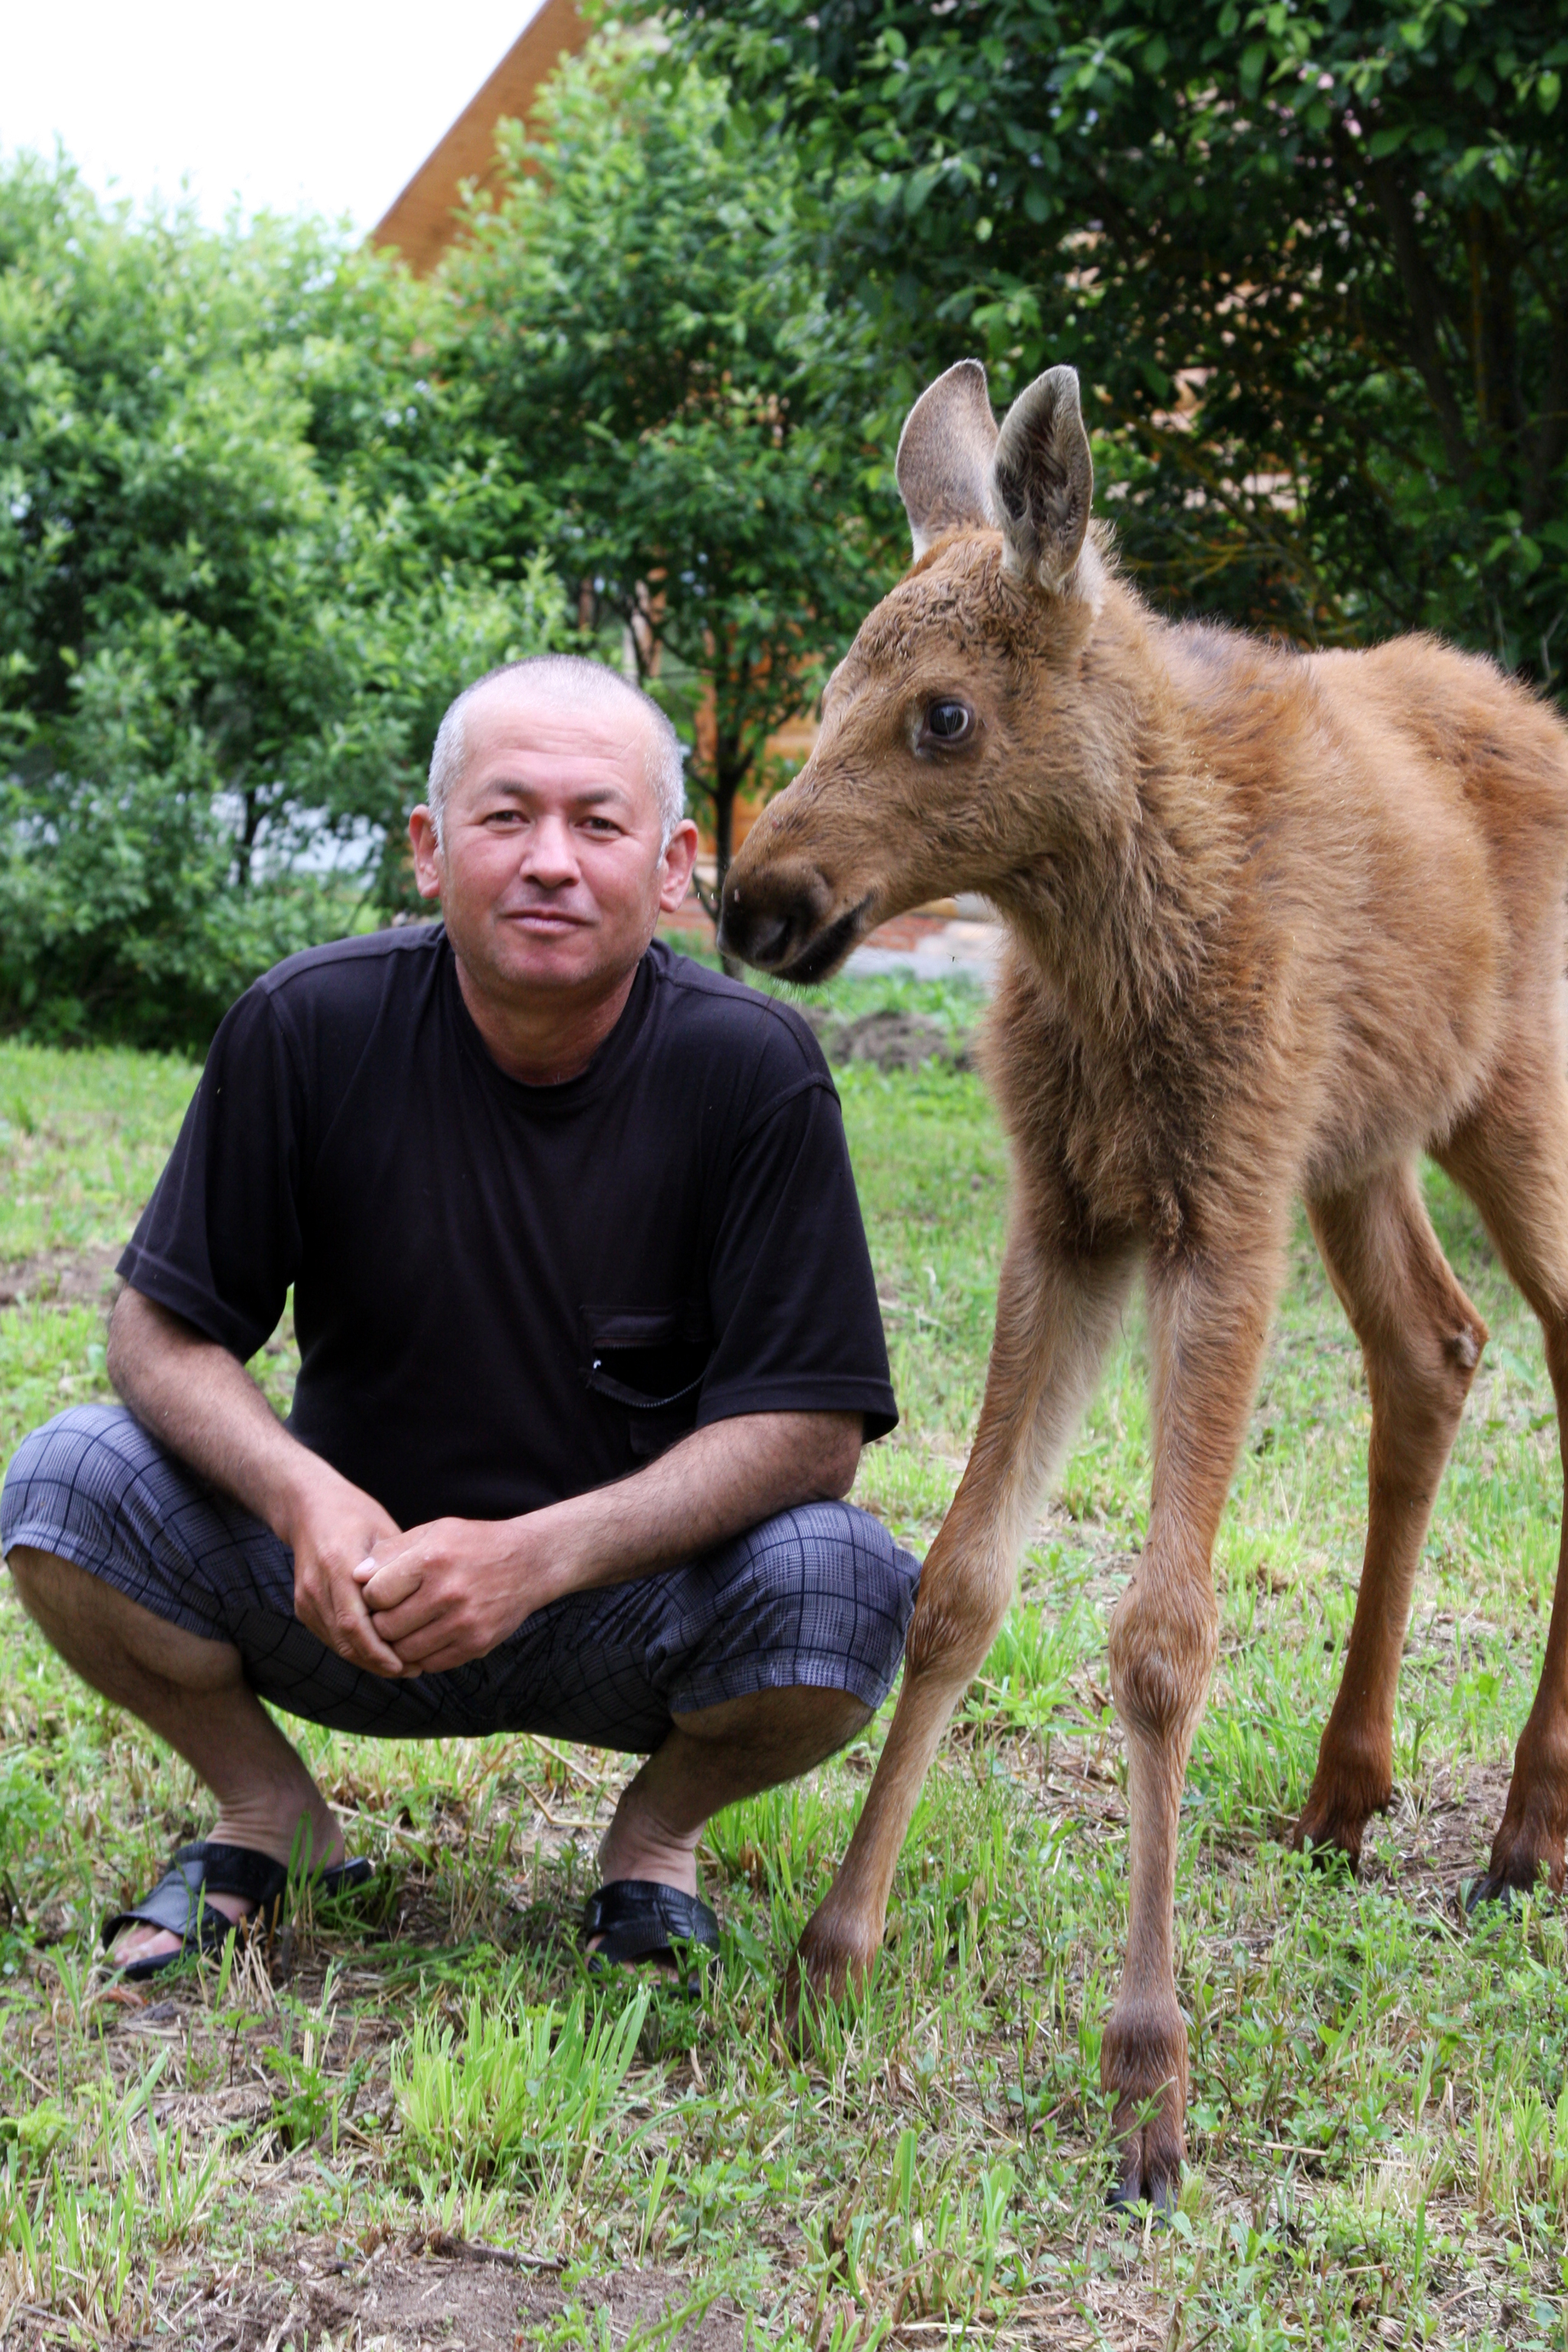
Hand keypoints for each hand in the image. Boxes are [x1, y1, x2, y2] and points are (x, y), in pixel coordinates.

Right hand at [284, 1471, 406, 1676]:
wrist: (308, 1506)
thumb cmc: (355, 1514)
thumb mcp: (384, 1531)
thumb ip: (399, 1568)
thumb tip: (428, 1603)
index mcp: (338, 1564)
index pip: (355, 1623)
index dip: (380, 1650)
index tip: (408, 1662)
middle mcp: (317, 1586)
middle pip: (346, 1641)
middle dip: (378, 1662)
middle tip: (412, 1670)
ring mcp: (306, 1598)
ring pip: (337, 1644)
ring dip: (368, 1660)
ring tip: (402, 1666)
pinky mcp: (303, 1606)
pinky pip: (330, 1637)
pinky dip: (355, 1649)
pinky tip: (380, 1652)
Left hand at [353, 1515, 559, 1675]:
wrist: (530, 1563)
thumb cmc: (474, 1544)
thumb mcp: (434, 1532)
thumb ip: (392, 1551)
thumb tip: (356, 1575)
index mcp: (432, 1559)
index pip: (375, 1593)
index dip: (370, 1594)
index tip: (380, 1591)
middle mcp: (447, 1593)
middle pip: (386, 1627)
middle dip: (380, 1622)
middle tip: (388, 1613)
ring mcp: (463, 1623)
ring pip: (405, 1651)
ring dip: (398, 1643)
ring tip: (405, 1626)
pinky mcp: (476, 1644)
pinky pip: (430, 1664)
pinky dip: (421, 1655)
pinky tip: (427, 1636)